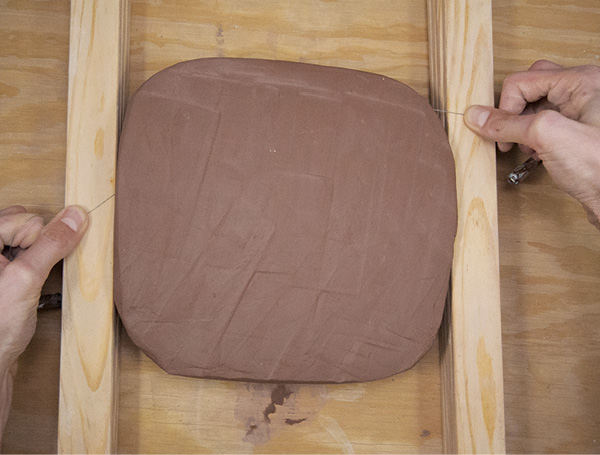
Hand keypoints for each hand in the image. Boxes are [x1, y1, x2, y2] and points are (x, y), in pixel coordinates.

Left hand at [0, 205, 88, 366]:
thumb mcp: (26, 279)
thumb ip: (52, 244)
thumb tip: (76, 217)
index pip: (25, 219)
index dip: (37, 243)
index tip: (32, 269)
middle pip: (26, 225)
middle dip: (38, 248)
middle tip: (29, 276)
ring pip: (29, 242)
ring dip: (40, 259)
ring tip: (30, 284)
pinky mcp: (2, 276)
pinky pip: (28, 257)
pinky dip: (38, 269)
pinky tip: (33, 289)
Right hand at [463, 60, 599, 228]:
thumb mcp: (547, 137)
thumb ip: (508, 124)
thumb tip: (478, 116)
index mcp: (581, 81)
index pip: (523, 81)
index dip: (506, 108)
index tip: (502, 134)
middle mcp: (583, 92)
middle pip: (529, 90)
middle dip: (513, 114)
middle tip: (511, 136)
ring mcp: (581, 113)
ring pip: (534, 109)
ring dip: (523, 130)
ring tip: (530, 149)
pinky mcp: (578, 134)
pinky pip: (545, 127)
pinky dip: (534, 141)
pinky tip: (539, 156)